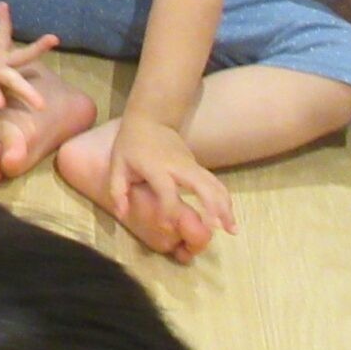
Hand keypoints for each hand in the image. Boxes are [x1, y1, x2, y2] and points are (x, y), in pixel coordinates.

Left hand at [108, 115, 236, 235]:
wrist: (151, 119)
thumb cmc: (131, 144)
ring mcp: (191, 164)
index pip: (167, 191)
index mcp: (157, 167)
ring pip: (214, 184)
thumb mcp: (118, 164)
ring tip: (232, 230)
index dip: (168, 210)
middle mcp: (179, 166)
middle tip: (218, 230)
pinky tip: (229, 217)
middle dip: (212, 208)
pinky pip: (215, 183)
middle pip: (202, 186)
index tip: (168, 228)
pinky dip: (224, 199)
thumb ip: (117, 190)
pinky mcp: (198, 166)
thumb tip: (122, 214)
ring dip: (225, 206)